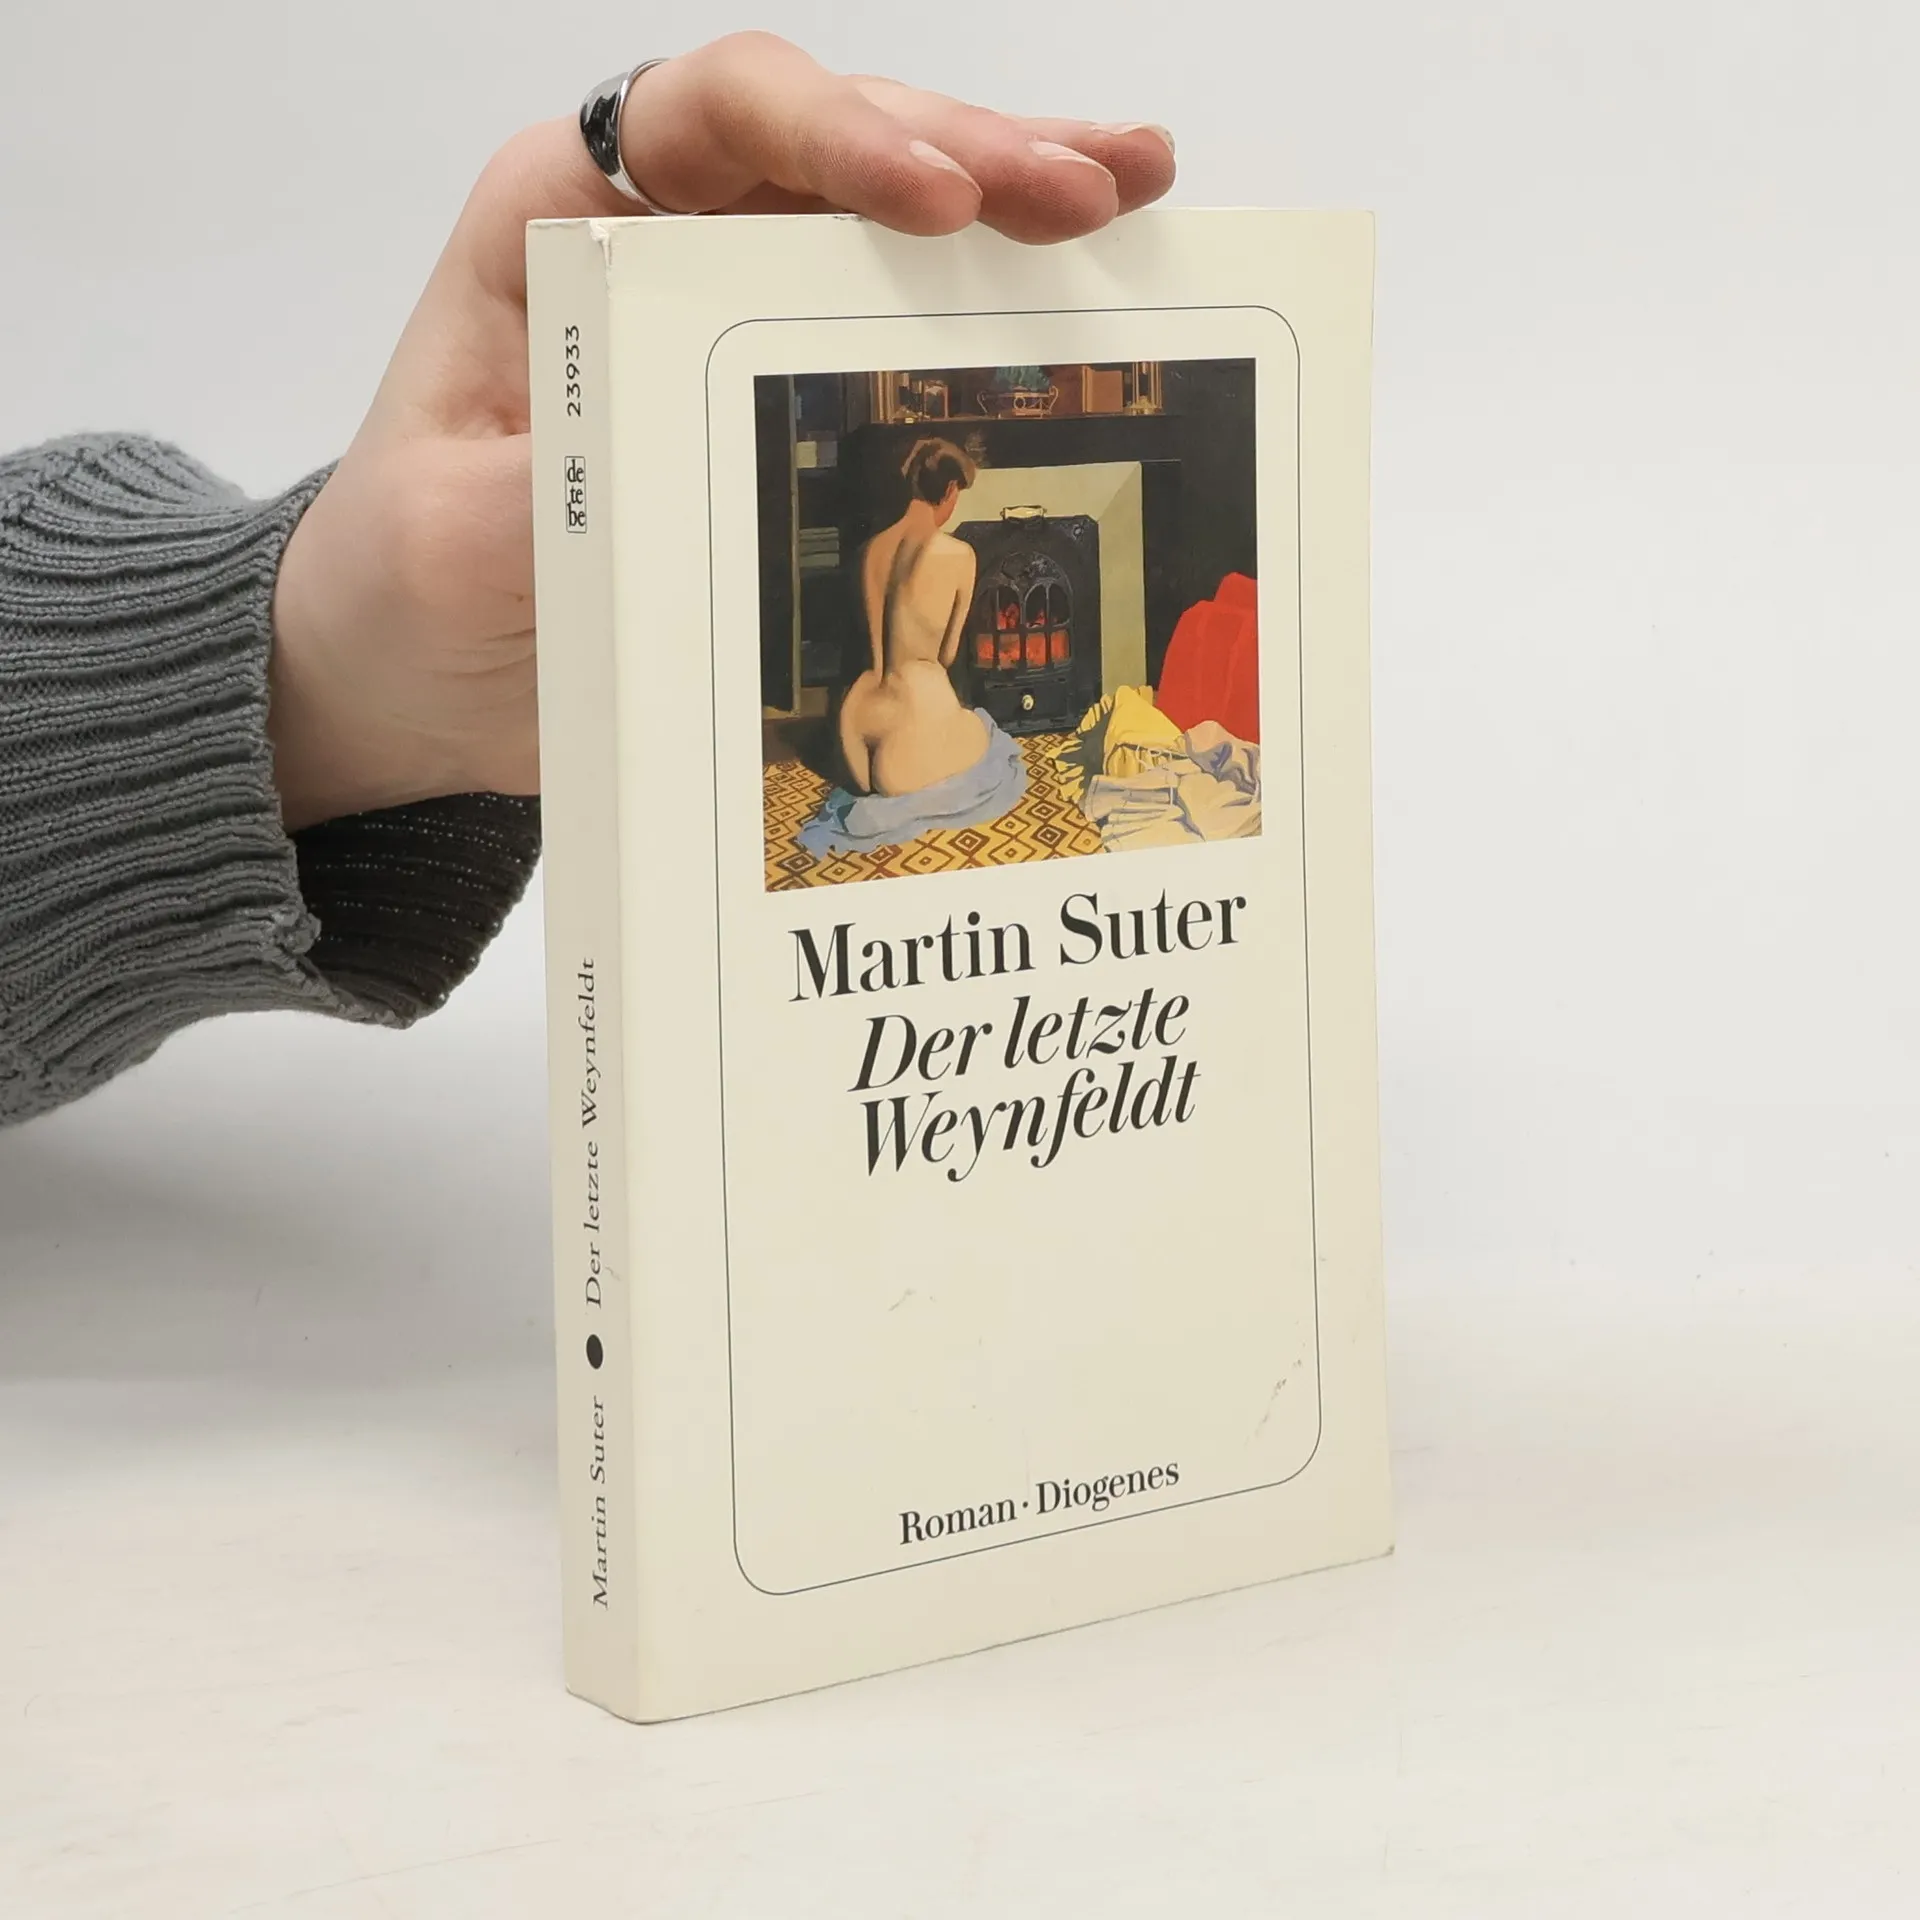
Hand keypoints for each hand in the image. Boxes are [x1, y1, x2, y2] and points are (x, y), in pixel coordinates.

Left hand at [266, 33, 1175, 829]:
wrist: (417, 672)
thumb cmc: (407, 582)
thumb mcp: (455, 540)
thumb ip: (566, 484)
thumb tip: (691, 453)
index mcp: (564, 224)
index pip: (707, 118)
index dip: (834, 134)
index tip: (934, 200)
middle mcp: (664, 239)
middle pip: (832, 147)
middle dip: (971, 154)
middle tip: (1093, 190)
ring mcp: (737, 313)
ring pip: (890, 219)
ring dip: (1016, 201)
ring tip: (1134, 196)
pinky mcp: (786, 398)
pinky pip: (901, 325)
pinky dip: (996, 302)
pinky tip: (1092, 277)